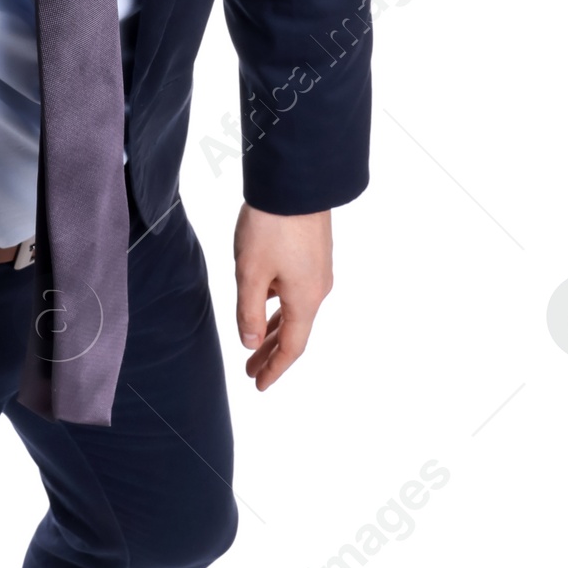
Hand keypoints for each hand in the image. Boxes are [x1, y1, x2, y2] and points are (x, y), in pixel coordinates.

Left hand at [233, 205, 332, 390]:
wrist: (294, 181)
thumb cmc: (271, 225)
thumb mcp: (250, 273)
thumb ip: (249, 312)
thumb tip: (251, 344)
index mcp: (306, 299)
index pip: (291, 347)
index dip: (274, 369)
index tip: (258, 385)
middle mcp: (318, 288)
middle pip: (295, 331)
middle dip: (271, 353)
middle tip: (251, 371)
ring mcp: (318, 270)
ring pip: (295, 310)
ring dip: (274, 329)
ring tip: (254, 344)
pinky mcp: (313, 254)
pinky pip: (296, 291)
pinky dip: (279, 306)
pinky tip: (264, 303)